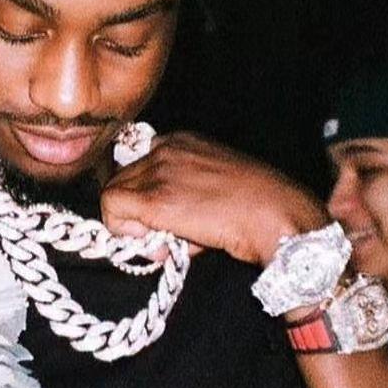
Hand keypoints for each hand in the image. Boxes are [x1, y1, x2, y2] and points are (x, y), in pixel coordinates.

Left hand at [101, 133, 326, 265]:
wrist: (275, 214)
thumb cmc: (256, 207)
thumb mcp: (215, 185)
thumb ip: (183, 195)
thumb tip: (163, 230)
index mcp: (180, 141)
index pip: (137, 167)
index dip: (143, 199)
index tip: (164, 221)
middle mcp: (164, 149)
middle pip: (122, 181)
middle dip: (136, 214)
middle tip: (164, 239)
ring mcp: (157, 172)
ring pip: (112, 195)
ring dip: (133, 226)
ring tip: (168, 242)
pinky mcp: (154, 199)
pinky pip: (112, 210)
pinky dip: (124, 233)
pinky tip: (158, 246)